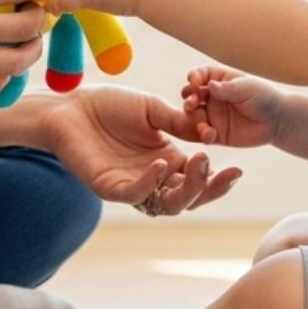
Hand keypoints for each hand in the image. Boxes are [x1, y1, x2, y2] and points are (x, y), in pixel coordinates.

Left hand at [39, 84, 241, 214]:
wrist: (70, 104)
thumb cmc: (108, 105)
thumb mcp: (152, 109)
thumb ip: (180, 123)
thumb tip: (212, 132)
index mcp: (166, 160)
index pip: (198, 180)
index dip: (217, 179)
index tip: (237, 169)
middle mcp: (152, 177)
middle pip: (188, 199)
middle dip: (209, 188)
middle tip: (222, 170)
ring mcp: (131, 185)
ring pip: (166, 204)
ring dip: (187, 188)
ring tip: (197, 163)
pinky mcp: (109, 187)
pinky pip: (135, 195)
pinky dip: (151, 183)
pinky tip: (161, 165)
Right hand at [178, 65, 284, 148]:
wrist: (278, 121)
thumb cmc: (265, 97)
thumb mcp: (248, 88)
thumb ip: (229, 88)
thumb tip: (210, 85)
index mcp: (219, 80)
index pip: (199, 75)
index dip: (193, 77)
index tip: (194, 82)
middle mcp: (212, 97)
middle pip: (191, 95)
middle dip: (188, 98)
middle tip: (191, 103)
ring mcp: (213, 115)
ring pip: (194, 116)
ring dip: (191, 118)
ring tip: (200, 122)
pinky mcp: (217, 133)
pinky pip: (204, 134)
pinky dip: (203, 134)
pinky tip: (210, 134)